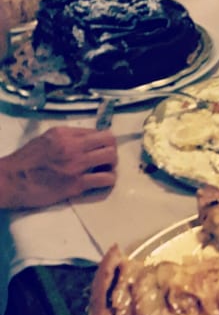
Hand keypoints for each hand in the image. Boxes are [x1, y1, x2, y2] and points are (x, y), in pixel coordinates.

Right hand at [0, 126, 117, 209]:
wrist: (11, 181)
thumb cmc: (25, 162)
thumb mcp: (44, 140)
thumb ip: (65, 139)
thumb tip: (84, 140)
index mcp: (64, 133)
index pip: (97, 131)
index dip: (102, 141)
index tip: (100, 149)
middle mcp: (72, 146)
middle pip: (109, 140)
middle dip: (111, 150)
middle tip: (106, 160)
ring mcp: (76, 164)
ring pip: (111, 157)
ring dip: (111, 165)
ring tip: (104, 171)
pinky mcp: (76, 183)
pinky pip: (105, 179)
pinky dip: (108, 180)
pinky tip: (102, 182)